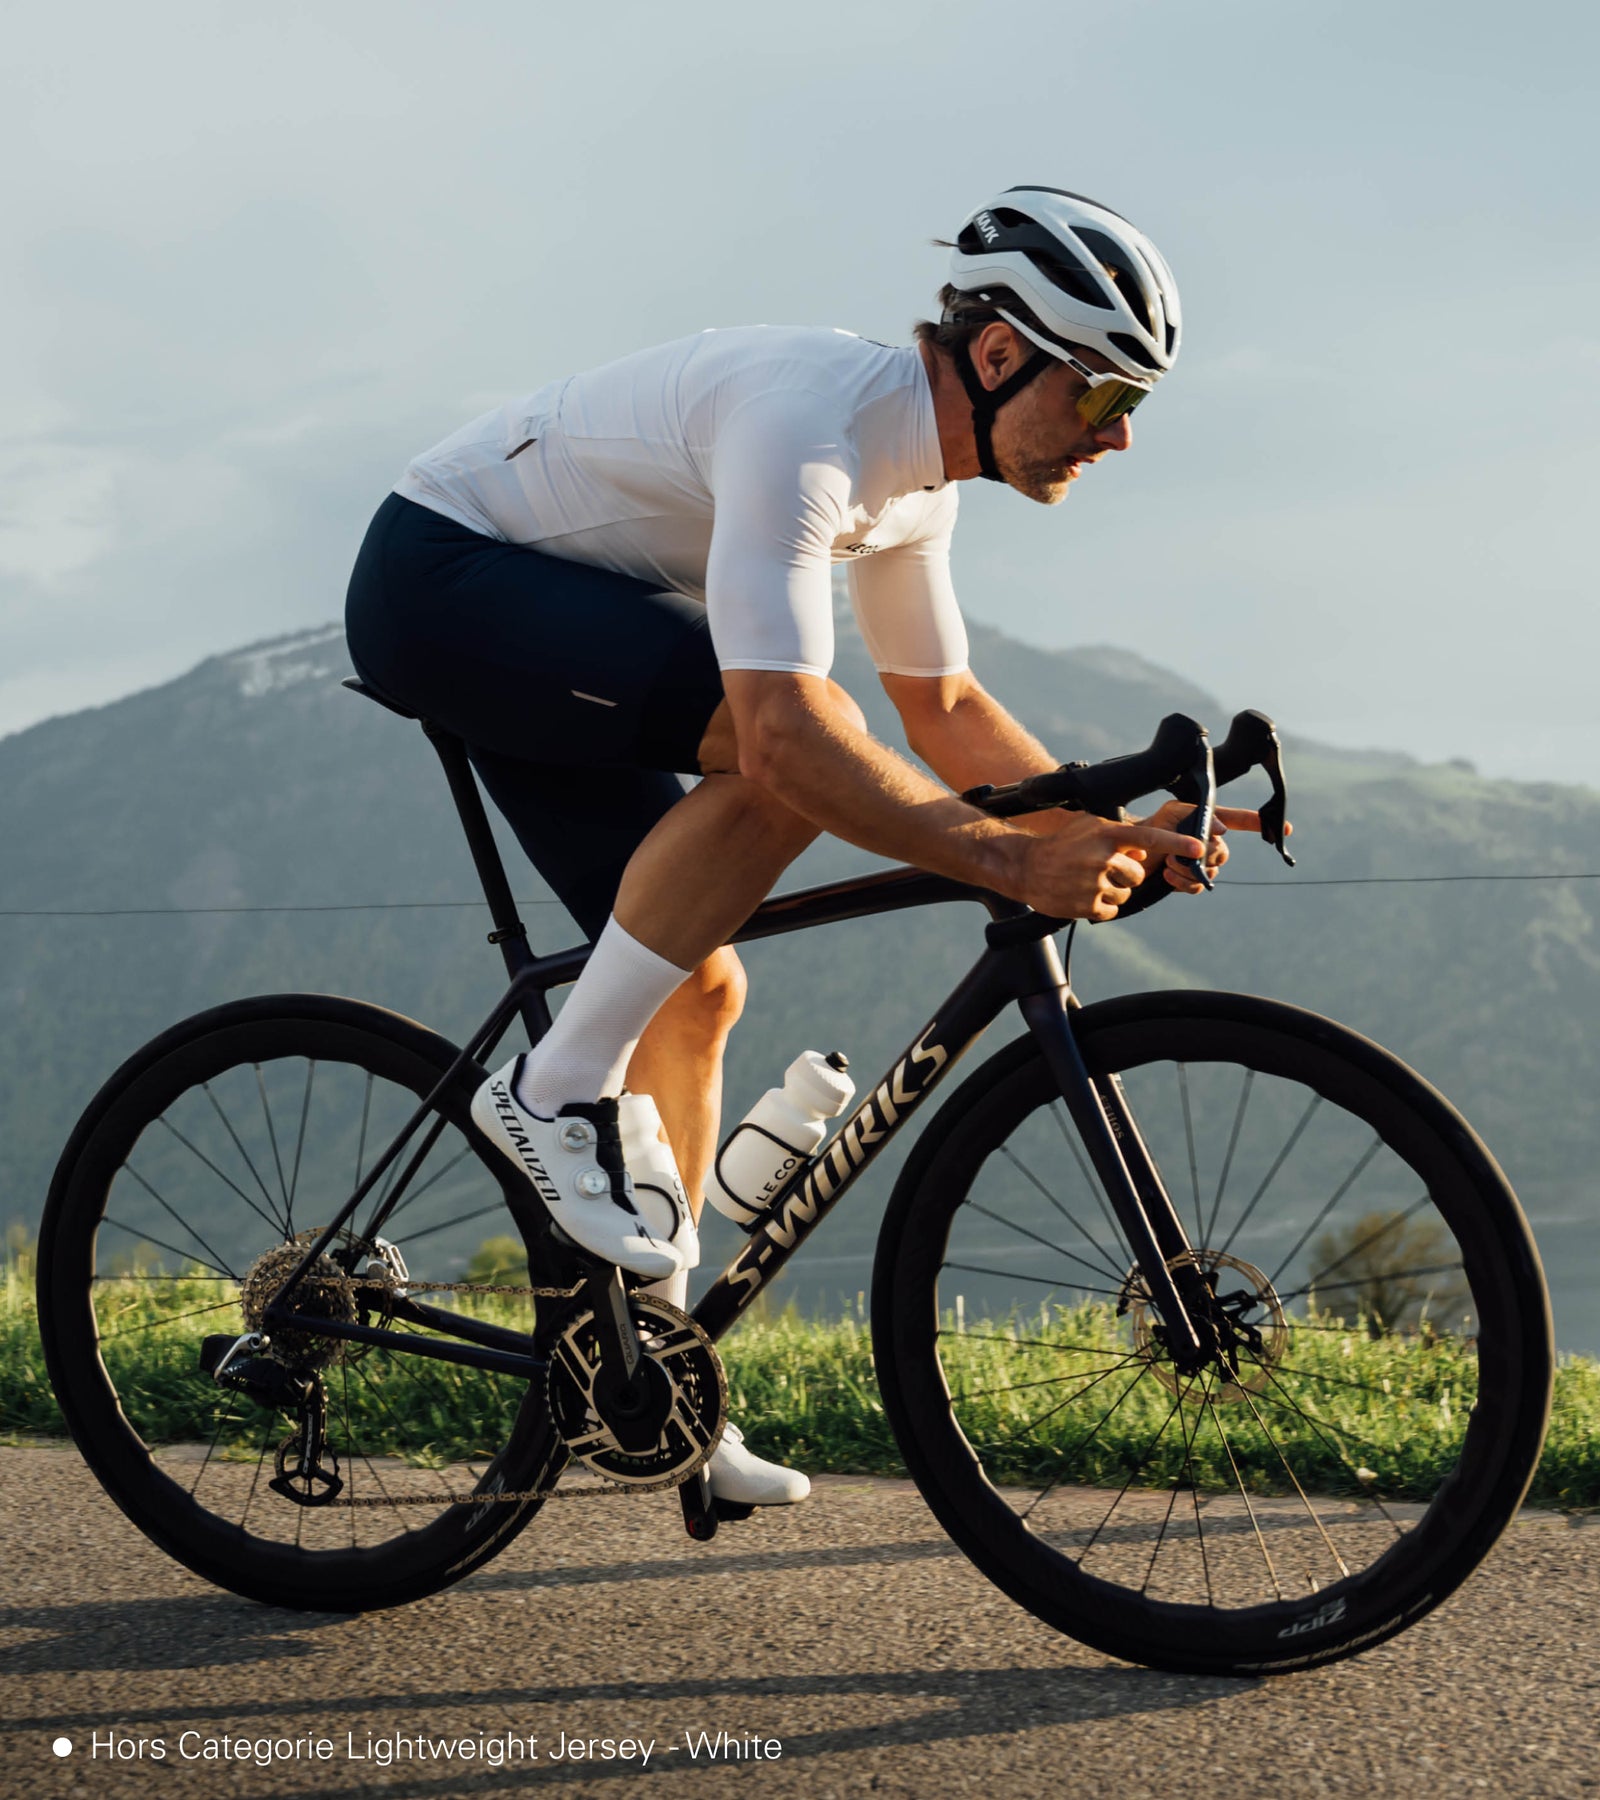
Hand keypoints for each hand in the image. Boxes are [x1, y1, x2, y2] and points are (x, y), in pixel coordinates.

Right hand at [1010, 813, 1206, 922]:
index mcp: (1107, 834)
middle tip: (1102, 870)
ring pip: (1125, 894)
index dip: (1177, 844)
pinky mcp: (1087, 905)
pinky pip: (1111, 910)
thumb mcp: (1089, 828)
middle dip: (1126, 875)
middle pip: (1138, 874)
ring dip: (1112, 891)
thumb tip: (1144, 852)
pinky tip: (1082, 894)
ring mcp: (1094, 883)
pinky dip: (1101, 905)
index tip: (1200, 849)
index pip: (1150, 838)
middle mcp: (1102, 858)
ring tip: (1087, 881)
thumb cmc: (1062, 845)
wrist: (1026, 867)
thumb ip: (1120, 836)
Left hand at [1137, 802, 1290, 895]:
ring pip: (1212, 872)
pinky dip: (1185, 883)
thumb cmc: (1149, 828)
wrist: (1127, 852)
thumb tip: (1221, 829)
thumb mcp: (1169, 814)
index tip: (1285, 829)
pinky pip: (1200, 887)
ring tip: (1169, 863)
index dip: (1260, 824)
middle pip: (1223, 853)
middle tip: (1178, 852)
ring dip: (1190, 869)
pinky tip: (1169, 876)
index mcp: (1207, 822)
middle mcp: (1208, 842)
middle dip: (1204, 854)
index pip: (1240, 821)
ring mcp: (1201, 863)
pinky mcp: (1190, 881)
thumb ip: (1194, 817)